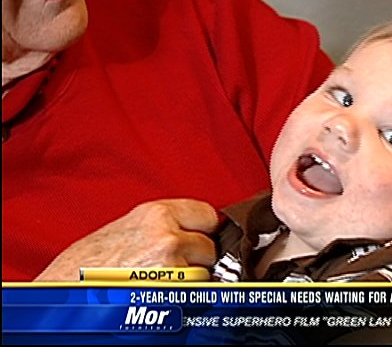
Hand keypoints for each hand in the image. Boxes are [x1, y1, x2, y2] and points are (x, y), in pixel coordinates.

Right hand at [35, 199, 218, 280]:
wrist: (60, 298)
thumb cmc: (81, 269)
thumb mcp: (124, 229)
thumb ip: (160, 226)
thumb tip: (191, 231)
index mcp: (155, 215)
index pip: (208, 214)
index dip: (204, 229)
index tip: (201, 235)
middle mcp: (168, 238)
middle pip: (209, 247)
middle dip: (197, 258)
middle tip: (171, 266)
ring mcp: (173, 269)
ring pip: (204, 275)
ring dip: (191, 281)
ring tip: (159, 283)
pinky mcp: (173, 298)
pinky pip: (195, 297)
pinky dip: (184, 300)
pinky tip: (160, 297)